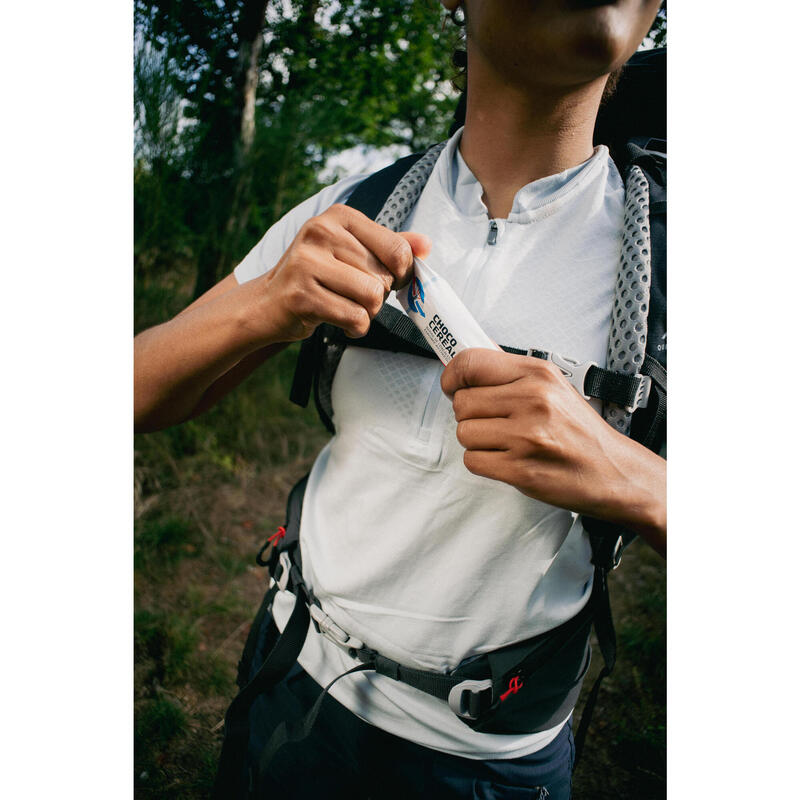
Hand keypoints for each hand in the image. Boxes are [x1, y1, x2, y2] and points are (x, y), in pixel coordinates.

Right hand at [254, 204, 430, 343]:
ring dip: (368, 313)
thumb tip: (426, 244)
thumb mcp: (351, 251)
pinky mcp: (302, 296)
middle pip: (384, 276)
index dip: (402, 273)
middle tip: (354, 295)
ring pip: (372, 298)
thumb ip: (389, 246)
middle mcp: (321, 232)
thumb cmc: (316, 276)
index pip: (396, 248)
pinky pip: (355, 318)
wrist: (267, 302)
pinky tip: (340, 321)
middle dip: (378, 296)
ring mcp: (307, 263)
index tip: (388, 280)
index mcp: (339, 216)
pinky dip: (355, 327)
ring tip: (347, 307)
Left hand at [440, 348, 665, 552]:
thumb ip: (511, 375)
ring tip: (505, 442)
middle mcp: (532, 401)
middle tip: (493, 421)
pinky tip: (507, 459)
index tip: (452, 385)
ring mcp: (526, 437)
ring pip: (464, 433)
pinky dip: (483, 463)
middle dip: (471, 415)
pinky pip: (473, 461)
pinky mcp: (520, 469)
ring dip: (478, 441)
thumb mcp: (553, 387)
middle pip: (462, 403)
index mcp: (538, 374)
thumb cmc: (579, 432)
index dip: (452, 376)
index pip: (470, 363)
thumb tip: (467, 365)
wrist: (613, 472)